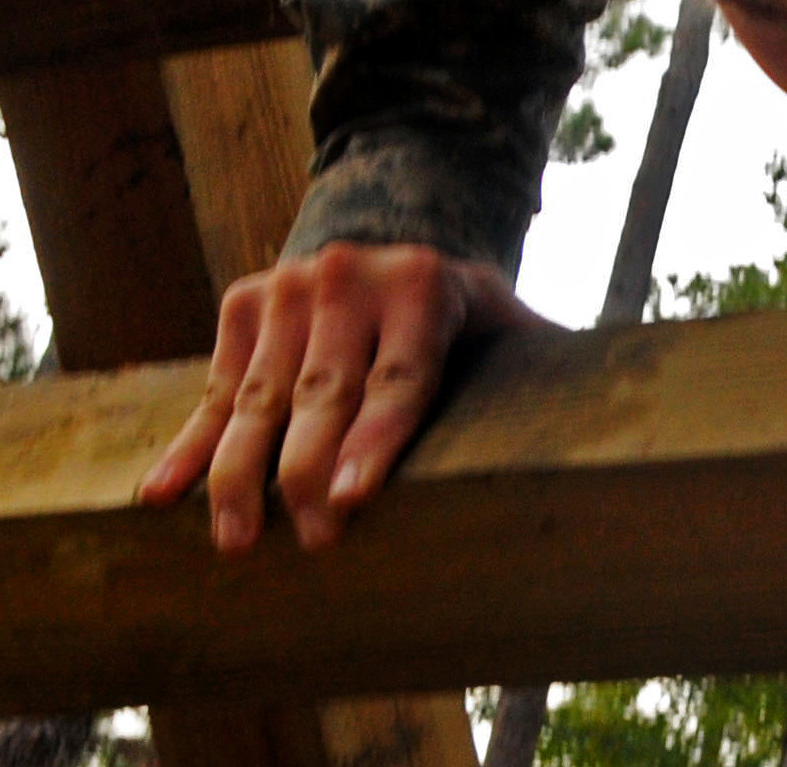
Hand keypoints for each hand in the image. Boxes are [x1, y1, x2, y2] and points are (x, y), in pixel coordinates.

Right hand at [137, 241, 542, 553]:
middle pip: (324, 394)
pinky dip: (188, 447)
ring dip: (240, 475)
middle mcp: (350, 276)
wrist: (384, 244)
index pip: (402, 376)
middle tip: (311, 542)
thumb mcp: (508, 327)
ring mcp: (287, 286)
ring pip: (258, 398)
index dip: (378, 439)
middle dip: (311, 473)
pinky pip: (212, 390)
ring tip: (234, 542)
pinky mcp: (240, 303)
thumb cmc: (458, 318)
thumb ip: (542, 366)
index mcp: (426, 284)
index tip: (356, 498)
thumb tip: (625, 425)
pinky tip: (161, 495)